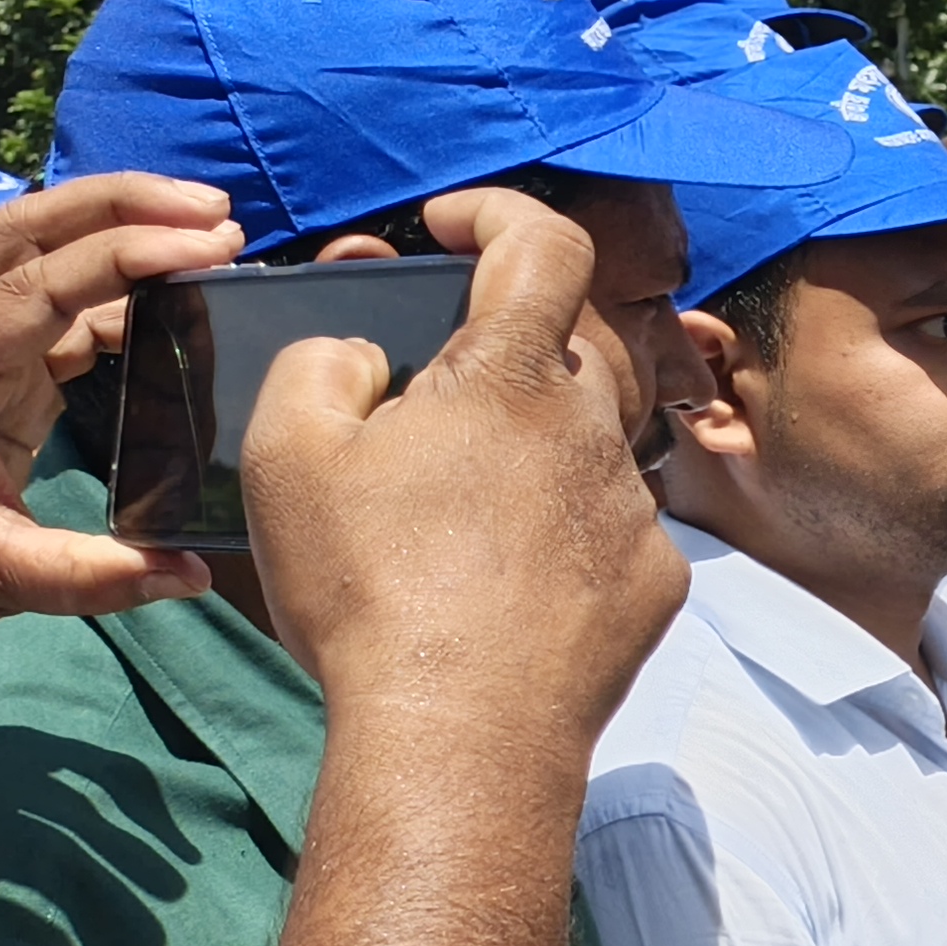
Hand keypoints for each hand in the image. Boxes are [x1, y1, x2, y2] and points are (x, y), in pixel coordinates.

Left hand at [0, 173, 246, 644]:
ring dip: (125, 226)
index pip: (35, 288)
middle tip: (214, 209)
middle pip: (25, 230)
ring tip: (214, 231)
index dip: (121, 255)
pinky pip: (66, 300)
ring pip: (43, 250)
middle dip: (120, 202)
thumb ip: (91, 576)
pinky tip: (182, 293)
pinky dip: (127, 283)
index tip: (205, 246)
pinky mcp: (5, 364)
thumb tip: (188, 569)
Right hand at [239, 189, 685, 743]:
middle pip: (565, 350)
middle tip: (428, 398)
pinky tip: (504, 581)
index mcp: (511, 375)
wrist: (462, 733)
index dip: (502, 213)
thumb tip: (360, 354)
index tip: (454, 224)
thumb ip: (318, 366)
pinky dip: (562, 532)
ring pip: (588, 443)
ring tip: (453, 513)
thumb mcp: (288, 456)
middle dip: (499, 354)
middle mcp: (595, 426)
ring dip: (530, 454)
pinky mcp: (658, 578)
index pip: (545, 242)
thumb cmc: (370, 590)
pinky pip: (611, 526)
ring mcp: (636, 505)